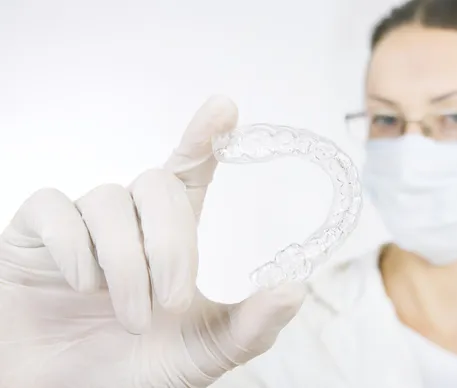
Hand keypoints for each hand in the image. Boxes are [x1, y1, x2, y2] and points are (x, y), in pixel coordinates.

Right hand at [0, 96, 305, 387]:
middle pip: (156, 185)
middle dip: (173, 243)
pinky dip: (73, 248)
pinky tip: (82, 285)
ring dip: (127, 265)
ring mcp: (80, 226)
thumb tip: (295, 289)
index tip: (224, 109)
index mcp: (168, 238)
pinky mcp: (30, 235)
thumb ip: (250, 327)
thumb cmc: (133, 369)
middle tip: (174, 301)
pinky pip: (52, 209)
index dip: (204, 138)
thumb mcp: (203, 353)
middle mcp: (127, 221)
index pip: (188, 172)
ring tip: (131, 318)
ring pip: (108, 201)